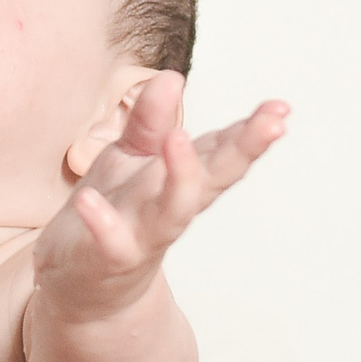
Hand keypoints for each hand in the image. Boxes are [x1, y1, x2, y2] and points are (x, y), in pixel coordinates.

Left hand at [31, 74, 288, 320]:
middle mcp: (170, 207)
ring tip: (179, 140)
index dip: (251, 131)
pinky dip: (102, 224)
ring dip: (180, 178)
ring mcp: (143, 235)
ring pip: (172, 211)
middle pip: (213, 178)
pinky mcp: (108, 259)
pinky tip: (90, 201)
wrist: (80, 284)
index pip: (221, 151)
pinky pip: (110, 243)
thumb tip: (172, 77)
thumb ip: (149, 120)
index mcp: (180, 179)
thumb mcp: (129, 157)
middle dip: (243, 150)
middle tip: (274, 123)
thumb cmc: (113, 212)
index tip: (280, 109)